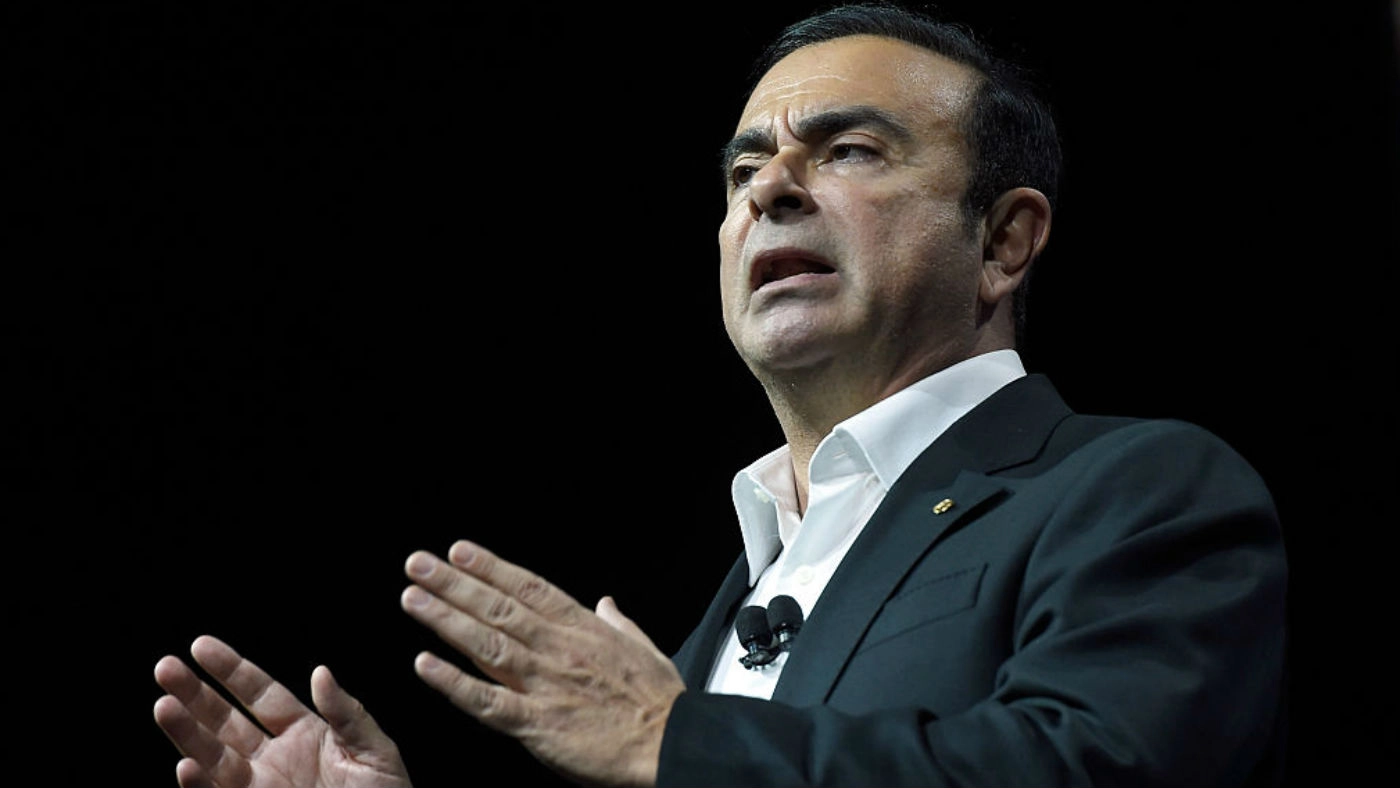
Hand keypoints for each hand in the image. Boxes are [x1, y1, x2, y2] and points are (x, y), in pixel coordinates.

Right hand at [153, 635, 412, 787]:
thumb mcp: (375, 751)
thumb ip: (347, 714)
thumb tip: (320, 673)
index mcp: (303, 732)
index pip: (259, 693)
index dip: (229, 670)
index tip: (200, 645)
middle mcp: (273, 758)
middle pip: (224, 721)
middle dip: (194, 695)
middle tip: (165, 667)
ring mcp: (260, 787)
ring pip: (212, 757)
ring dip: (186, 734)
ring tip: (163, 705)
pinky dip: (199, 784)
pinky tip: (185, 765)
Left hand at [401, 541, 684, 787]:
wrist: (673, 745)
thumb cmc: (661, 703)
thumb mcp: (646, 649)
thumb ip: (619, 624)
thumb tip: (607, 604)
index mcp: (583, 629)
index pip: (528, 588)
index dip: (491, 567)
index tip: (459, 551)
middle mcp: (558, 649)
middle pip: (498, 607)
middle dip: (454, 583)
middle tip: (418, 563)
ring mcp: (545, 684)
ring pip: (487, 644)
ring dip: (445, 619)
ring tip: (413, 598)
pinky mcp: (538, 723)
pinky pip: (487, 701)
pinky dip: (454, 683)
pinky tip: (426, 666)